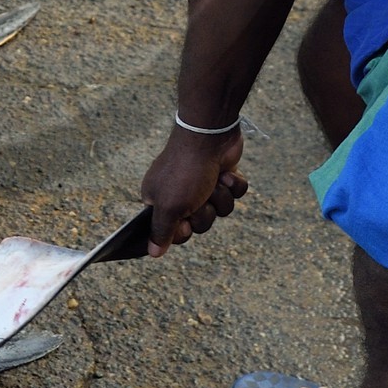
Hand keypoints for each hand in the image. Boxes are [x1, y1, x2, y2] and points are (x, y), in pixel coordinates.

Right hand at [139, 123, 247, 256]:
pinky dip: (233, 186)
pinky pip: (234, 195)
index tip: (185, 224)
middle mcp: (179, 193)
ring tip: (214, 181)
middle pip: (199, 224)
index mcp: (160, 200)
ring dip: (220, 198)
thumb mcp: (170, 207)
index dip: (183, 232)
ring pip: (219, 211)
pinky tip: (226, 173)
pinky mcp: (222, 175)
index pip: (171, 232)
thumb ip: (161, 231)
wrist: (209, 135)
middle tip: (200, 199)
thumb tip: (152, 253)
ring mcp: (203, 184)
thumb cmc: (185, 172)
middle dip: (205, 213)